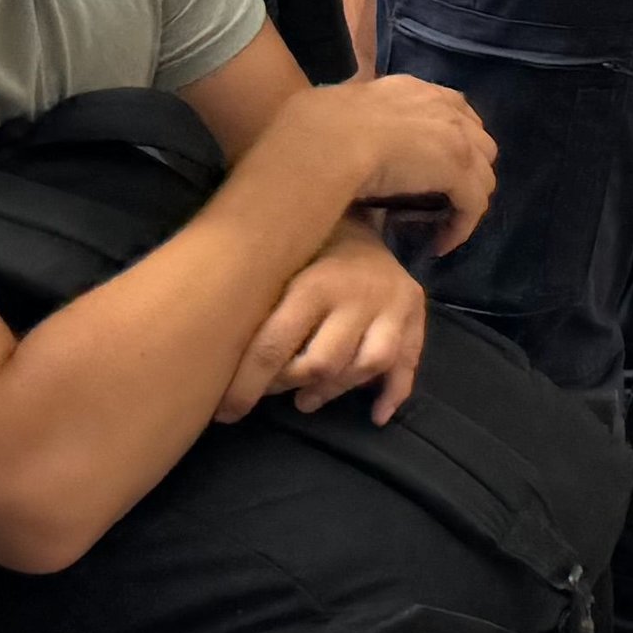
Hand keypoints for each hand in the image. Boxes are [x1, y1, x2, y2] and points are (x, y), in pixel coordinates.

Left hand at [223, 231, 432, 423]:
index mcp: (314, 284)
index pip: (274, 347)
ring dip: (334, 391)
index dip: (246, 387)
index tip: (225, 412)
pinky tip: (375, 415)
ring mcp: (393, 305)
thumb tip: (216, 361)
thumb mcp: (277, 267)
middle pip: (324, 362)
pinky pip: (409, 362)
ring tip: (308, 399)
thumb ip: (257, 309)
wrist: (358, 217)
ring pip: (368, 365)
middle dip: (292, 385)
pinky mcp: (417, 314)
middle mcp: (359, 295)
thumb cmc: (304, 249)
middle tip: (274, 392)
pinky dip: (392, 393)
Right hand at [281, 72, 496, 263]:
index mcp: (414, 91)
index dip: (451, 139)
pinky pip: (474, 204)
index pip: (452, 111)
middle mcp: (444, 108)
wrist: (326, 143)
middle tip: (443, 196)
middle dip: (467, 170)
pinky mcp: (459, 170)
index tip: (435, 164)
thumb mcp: (341, 110)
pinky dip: (462, 227)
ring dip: (466, 199)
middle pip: (478, 142)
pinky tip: (442, 244)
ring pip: (481, 174)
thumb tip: (347, 129)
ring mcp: (457, 138)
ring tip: (443, 222)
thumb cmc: (319, 128)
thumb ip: (358, 116)